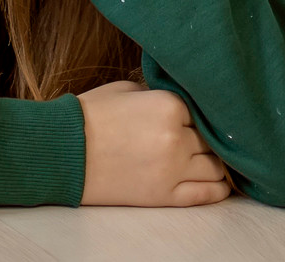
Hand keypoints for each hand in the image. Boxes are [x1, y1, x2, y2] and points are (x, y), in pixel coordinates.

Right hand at [75, 79, 232, 206]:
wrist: (63, 152)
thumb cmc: (88, 117)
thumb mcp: (123, 89)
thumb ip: (156, 94)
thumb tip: (177, 102)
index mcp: (167, 105)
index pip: (201, 110)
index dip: (194, 115)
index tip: (189, 119)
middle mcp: (176, 137)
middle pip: (210, 139)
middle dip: (204, 138)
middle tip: (198, 139)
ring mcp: (173, 169)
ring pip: (216, 166)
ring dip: (216, 162)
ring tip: (211, 161)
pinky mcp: (166, 196)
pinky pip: (208, 194)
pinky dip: (220, 188)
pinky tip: (221, 183)